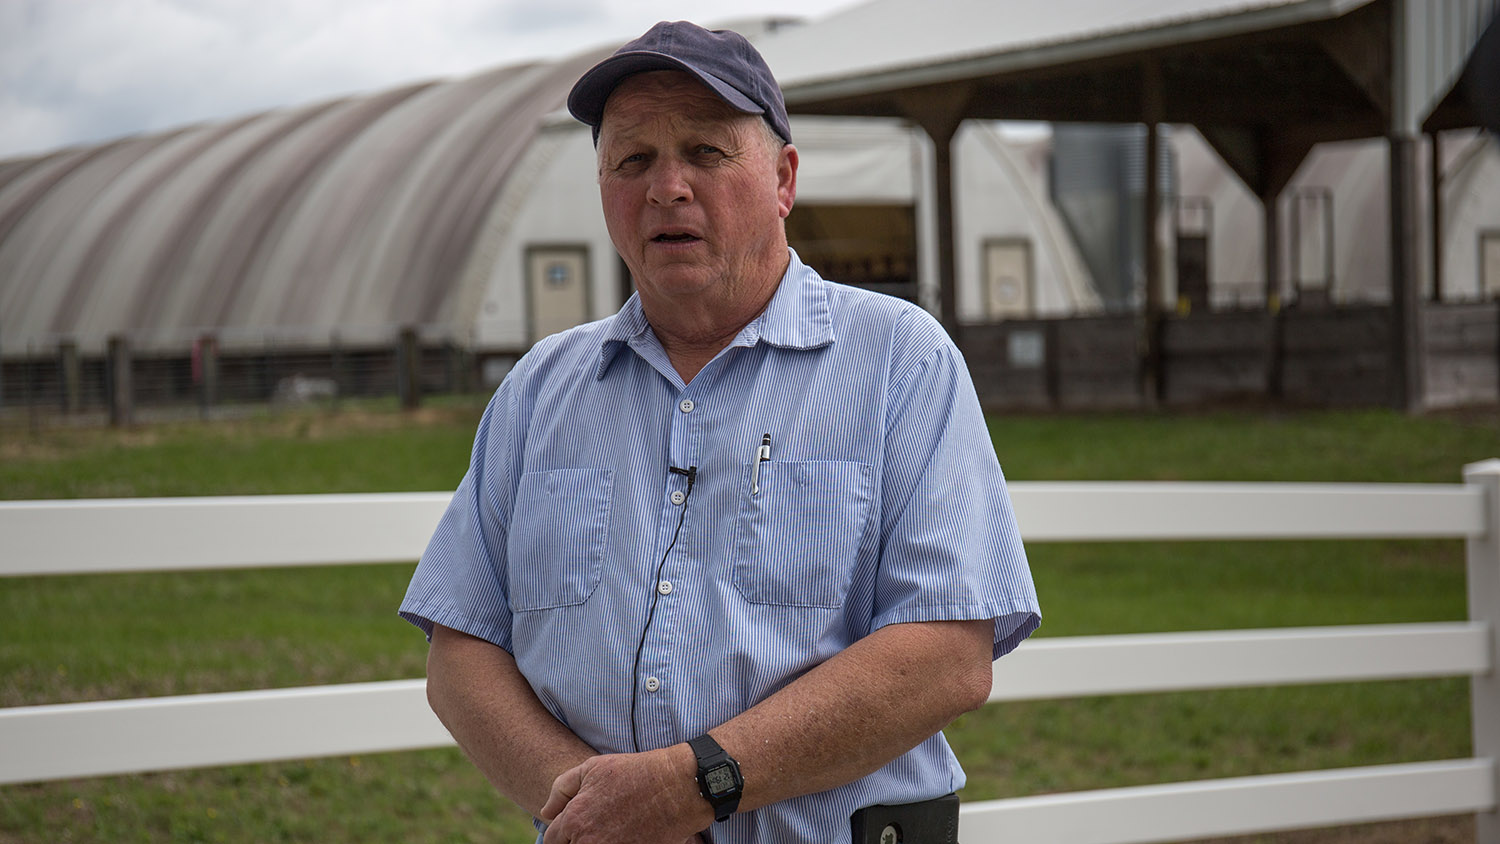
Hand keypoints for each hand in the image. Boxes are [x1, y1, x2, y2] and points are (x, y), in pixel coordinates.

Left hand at [538, 748, 712, 843]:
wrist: (676, 787)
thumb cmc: (634, 773)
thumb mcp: (592, 768)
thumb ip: (561, 788)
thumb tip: (546, 810)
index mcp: (574, 819)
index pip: (552, 841)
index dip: (560, 835)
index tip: (571, 831)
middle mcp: (588, 841)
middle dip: (576, 841)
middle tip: (594, 830)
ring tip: (610, 834)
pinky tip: (624, 836)